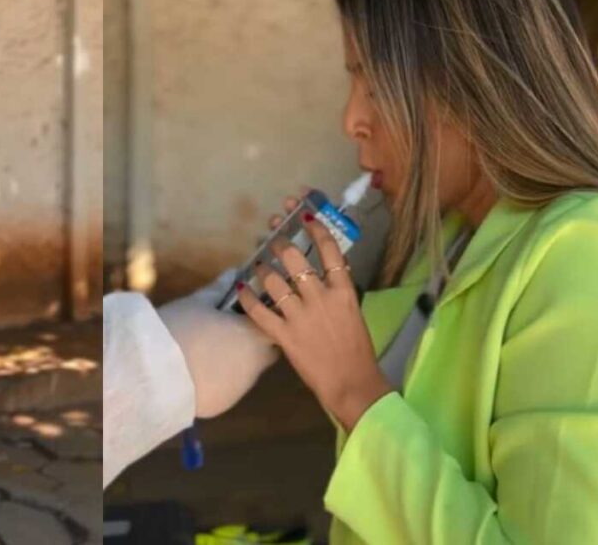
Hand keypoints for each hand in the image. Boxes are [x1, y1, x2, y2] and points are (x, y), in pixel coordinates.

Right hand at [159, 269, 279, 417]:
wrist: (158, 372)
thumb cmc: (181, 329)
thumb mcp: (198, 303)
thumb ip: (220, 288)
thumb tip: (233, 273)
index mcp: (254, 333)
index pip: (275, 325)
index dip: (261, 320)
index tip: (246, 315)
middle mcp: (256, 363)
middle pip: (266, 352)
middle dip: (253, 343)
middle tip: (226, 333)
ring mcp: (242, 387)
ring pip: (247, 372)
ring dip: (236, 362)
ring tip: (207, 353)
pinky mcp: (226, 404)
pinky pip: (229, 388)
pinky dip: (220, 380)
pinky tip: (199, 372)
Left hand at [238, 193, 390, 431]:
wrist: (351, 382)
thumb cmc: (356, 349)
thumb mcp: (352, 313)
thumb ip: (335, 292)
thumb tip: (320, 276)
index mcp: (343, 291)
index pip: (330, 251)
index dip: (316, 229)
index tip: (305, 215)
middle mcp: (320, 297)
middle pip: (295, 259)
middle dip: (280, 244)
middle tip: (272, 239)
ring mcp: (300, 315)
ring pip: (274, 281)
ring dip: (262, 269)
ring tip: (257, 265)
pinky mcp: (284, 334)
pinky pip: (260, 311)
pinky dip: (248, 298)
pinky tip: (242, 288)